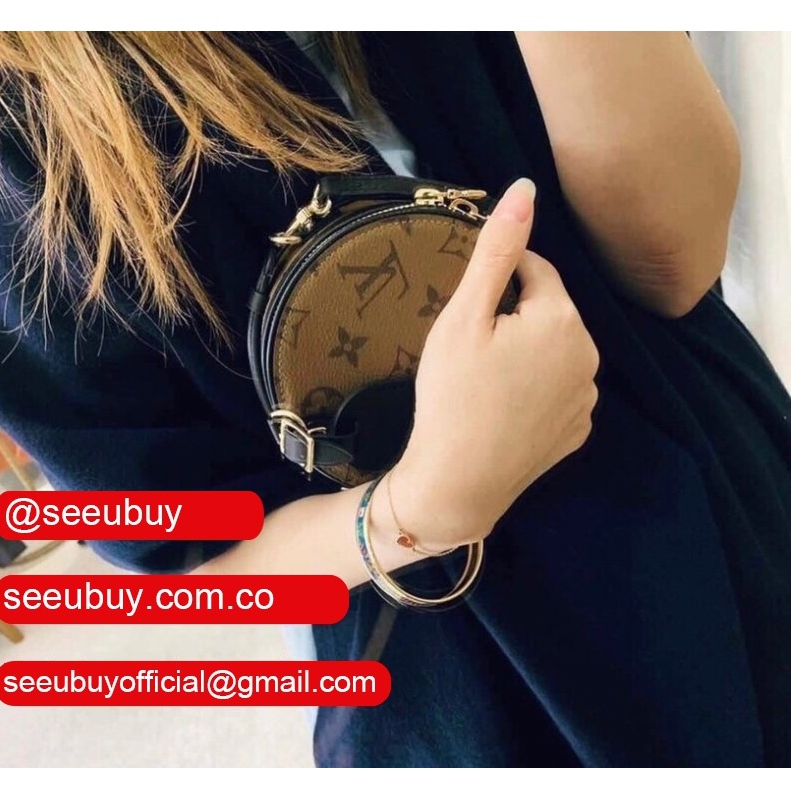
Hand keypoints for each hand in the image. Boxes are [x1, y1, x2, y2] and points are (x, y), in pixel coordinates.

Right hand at [392, 178, 599, 547]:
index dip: (499, 279)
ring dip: (527, 351)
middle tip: (471, 345)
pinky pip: (559, 390)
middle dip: (514, 316)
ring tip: (486, 376)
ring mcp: (586, 398)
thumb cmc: (453, 395)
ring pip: (555, 352)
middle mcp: (589, 356)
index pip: (536, 271)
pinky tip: (505, 405)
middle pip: (548, 312)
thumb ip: (497, 250)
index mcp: (562, 320)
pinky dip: (537, 388)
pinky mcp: (577, 432)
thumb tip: (525, 188)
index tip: (469, 302)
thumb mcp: (464, 317)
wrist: (459, 483)